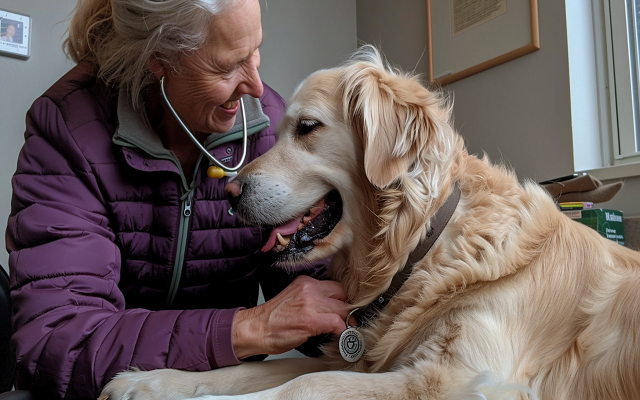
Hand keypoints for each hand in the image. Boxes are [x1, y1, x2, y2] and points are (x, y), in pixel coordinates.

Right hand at [232, 275, 350, 358]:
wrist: (256, 329)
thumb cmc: (273, 319)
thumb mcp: (295, 298)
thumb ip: (313, 297)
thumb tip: (332, 306)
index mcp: (305, 282)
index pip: (335, 286)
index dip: (342, 299)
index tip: (344, 309)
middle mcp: (309, 288)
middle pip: (342, 295)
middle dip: (346, 309)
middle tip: (346, 320)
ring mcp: (311, 303)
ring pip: (343, 308)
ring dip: (345, 320)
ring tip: (343, 329)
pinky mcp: (311, 320)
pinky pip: (338, 322)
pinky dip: (342, 330)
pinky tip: (338, 335)